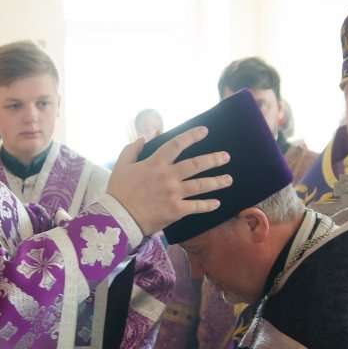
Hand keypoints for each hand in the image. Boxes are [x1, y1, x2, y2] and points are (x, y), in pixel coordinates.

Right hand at [108, 127, 231, 235]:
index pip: (177, 144)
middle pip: (196, 164)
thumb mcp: (121, 165)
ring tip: (228, 179)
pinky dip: (208, 205)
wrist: (118, 217)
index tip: (205, 131)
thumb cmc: (118, 191)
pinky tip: (217, 203)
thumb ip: (132, 149)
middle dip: (213, 159)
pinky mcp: (176, 210)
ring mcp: (174, 194)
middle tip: (226, 157)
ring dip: (217, 182)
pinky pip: (196, 206)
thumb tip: (143, 138)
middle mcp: (169, 176)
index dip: (192, 136)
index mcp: (156, 163)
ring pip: (200, 185)